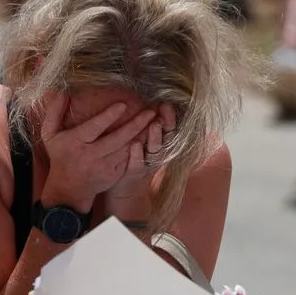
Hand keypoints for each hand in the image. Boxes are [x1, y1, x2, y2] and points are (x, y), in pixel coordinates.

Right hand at [40, 93, 155, 210]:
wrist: (69, 189)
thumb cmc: (60, 156)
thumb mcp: (50, 135)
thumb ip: (54, 112)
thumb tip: (61, 91)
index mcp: (75, 143)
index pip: (94, 128)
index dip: (109, 116)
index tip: (123, 105)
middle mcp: (91, 156)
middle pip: (117, 139)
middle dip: (136, 125)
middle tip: (150, 112)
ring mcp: (104, 167)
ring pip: (126, 149)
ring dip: (142, 135)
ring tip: (155, 121)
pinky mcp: (114, 174)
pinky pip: (129, 158)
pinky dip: (140, 147)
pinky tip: (149, 135)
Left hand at [106, 103, 176, 218]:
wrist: (125, 192)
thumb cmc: (132, 161)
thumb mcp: (143, 143)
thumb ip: (146, 127)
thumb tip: (148, 104)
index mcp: (160, 144)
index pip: (169, 127)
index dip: (170, 116)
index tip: (167, 102)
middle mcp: (157, 154)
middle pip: (167, 137)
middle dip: (167, 122)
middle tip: (165, 108)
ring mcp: (147, 165)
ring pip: (155, 150)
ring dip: (155, 137)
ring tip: (153, 124)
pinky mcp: (134, 174)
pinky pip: (138, 164)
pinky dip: (137, 155)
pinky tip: (135, 145)